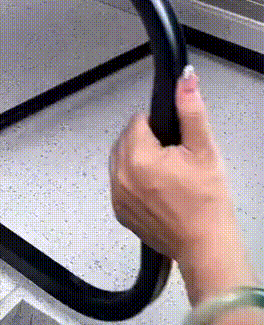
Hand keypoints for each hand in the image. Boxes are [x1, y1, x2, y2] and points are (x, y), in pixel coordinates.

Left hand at [108, 68, 241, 270]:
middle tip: (175, 158)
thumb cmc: (208, 200)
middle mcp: (120, 175)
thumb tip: (185, 78)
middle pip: (126, 139)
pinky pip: (120, 182)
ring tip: (167, 174)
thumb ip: (191, 110)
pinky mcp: (119, 212)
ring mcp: (117, 196)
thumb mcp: (204, 150)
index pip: (137, 121)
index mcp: (138, 157)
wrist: (206, 246)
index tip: (176, 143)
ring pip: (121, 160)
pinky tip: (157, 190)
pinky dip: (134, 180)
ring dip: (138, 159)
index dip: (159, 127)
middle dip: (147, 142)